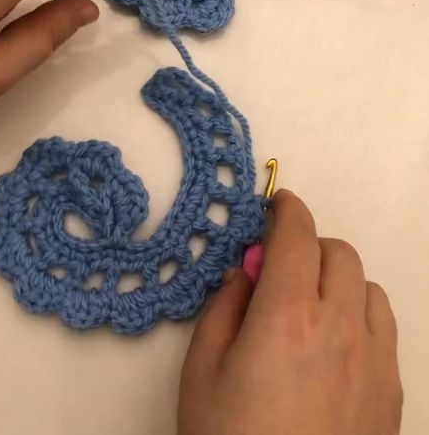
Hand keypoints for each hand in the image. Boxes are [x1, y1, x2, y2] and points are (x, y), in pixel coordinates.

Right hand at [179, 190, 401, 434]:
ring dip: (338, 280)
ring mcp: (374, 359)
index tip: (276, 205)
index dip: (286, 209)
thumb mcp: (202, 374)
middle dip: (307, 245)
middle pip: (337, 253)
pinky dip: (361, 315)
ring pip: (367, 286)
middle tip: (280, 267)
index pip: (296, 235)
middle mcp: (340, 327)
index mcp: (287, 315)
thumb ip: (223, 308)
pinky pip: (384, 327)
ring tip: (310, 307)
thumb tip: (246, 270)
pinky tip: (336, 344)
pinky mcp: (392, 391)